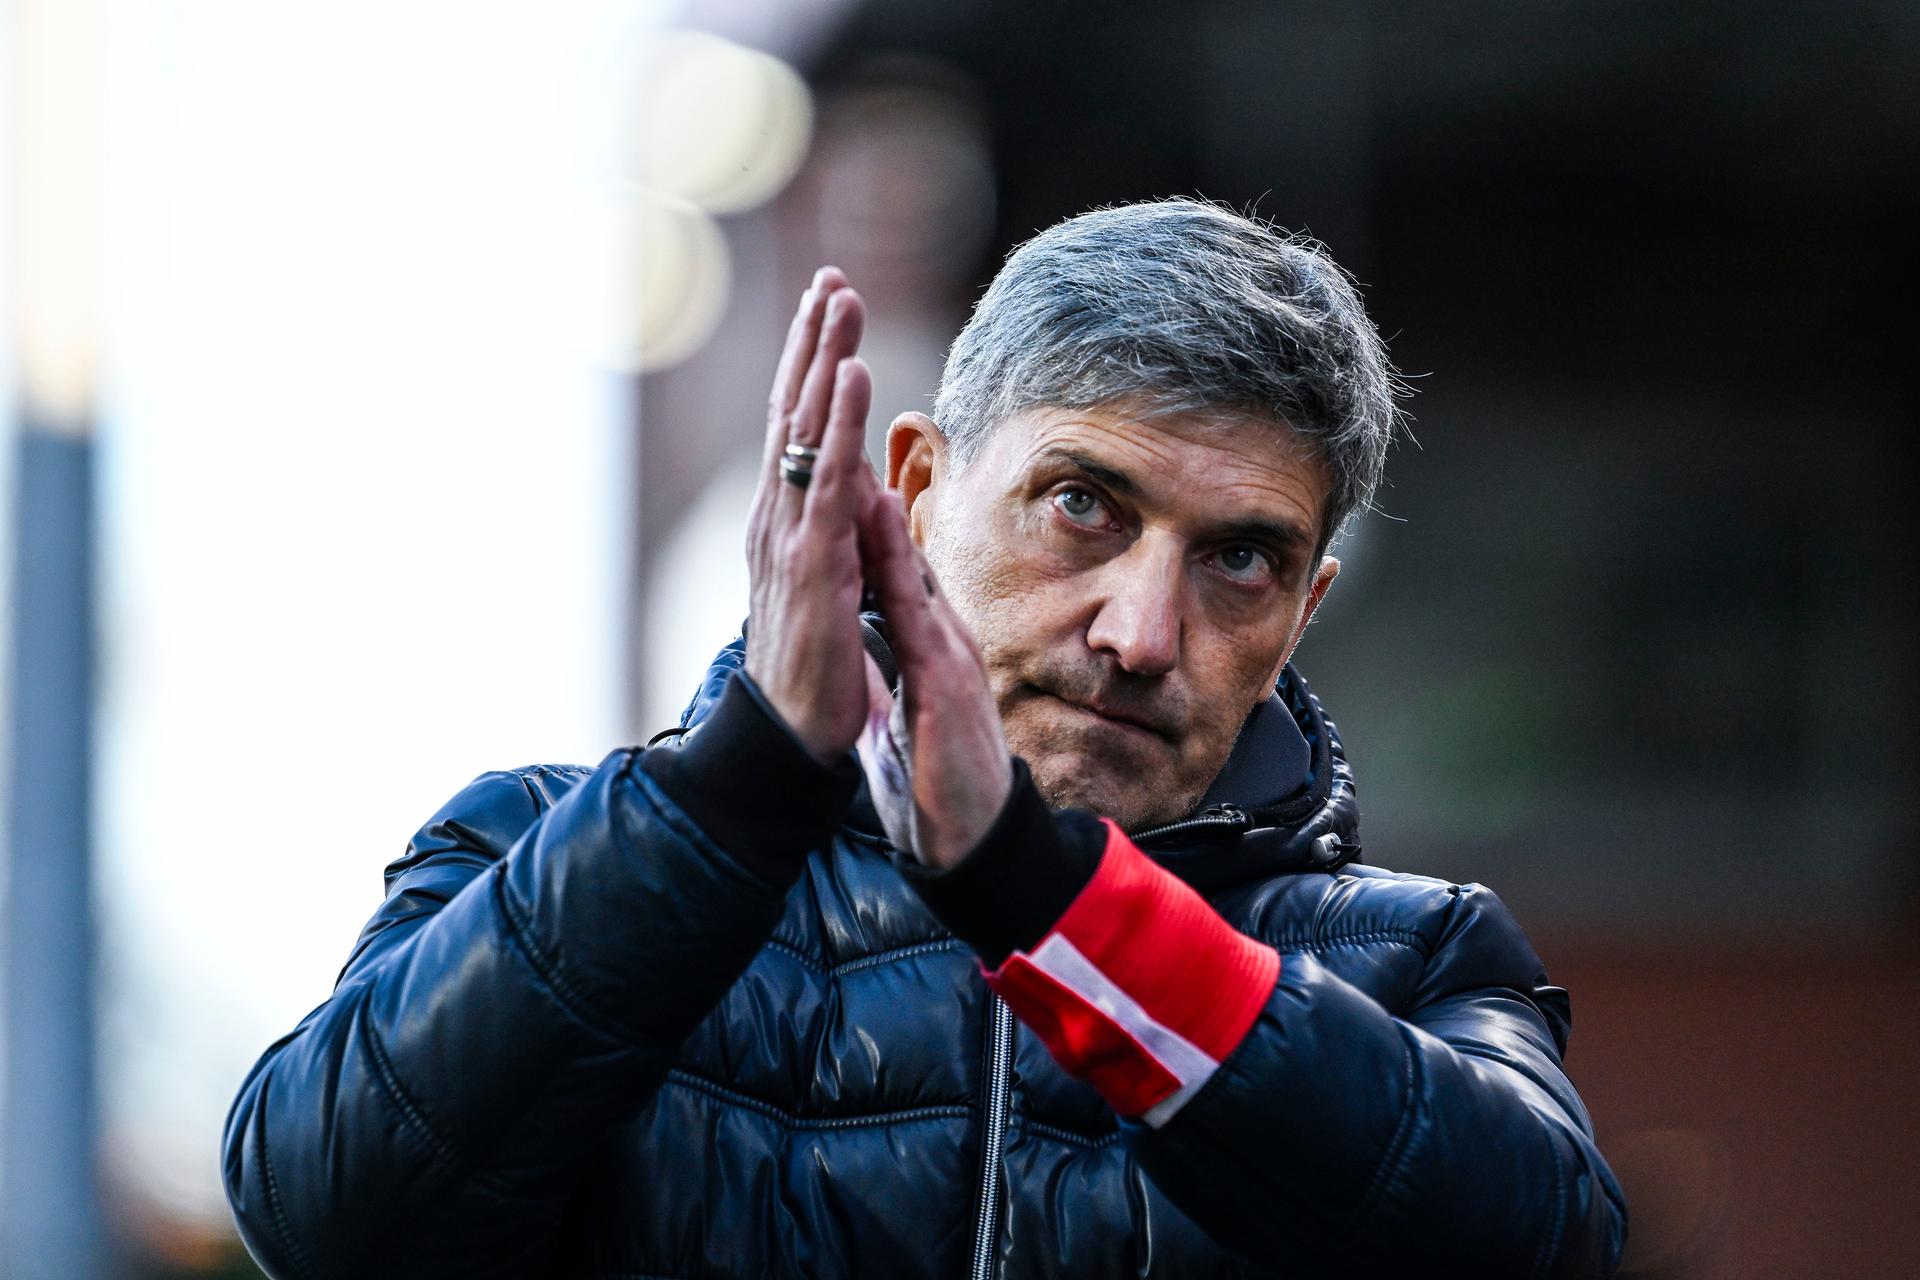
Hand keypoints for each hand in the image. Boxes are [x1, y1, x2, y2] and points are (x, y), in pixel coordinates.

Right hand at [744, 269, 876, 762]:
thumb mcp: (832, 590)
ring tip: (841, 299)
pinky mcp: (811, 563)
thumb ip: (841, 539)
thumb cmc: (816, 672)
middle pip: (792, 411)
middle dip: (813, 342)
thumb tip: (863, 497)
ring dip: (823, 359)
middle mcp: (775, 518)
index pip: (795, 430)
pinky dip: (836, 421)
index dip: (811, 368)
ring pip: (803, 430)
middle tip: (832, 280)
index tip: (828, 311)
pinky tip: (851, 374)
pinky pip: (826, 478)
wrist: (791, 739)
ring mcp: (787, 537)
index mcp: (783, 524)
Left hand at [855, 489, 1013, 870]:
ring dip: (884, 519)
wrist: (974, 840)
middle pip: (902, 558)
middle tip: (844, 450)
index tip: (835, 481)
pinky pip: (916, 615)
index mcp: (927, 649)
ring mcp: (948, 655)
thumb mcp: (906, 718)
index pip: (891, 575)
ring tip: (856, 465)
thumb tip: (875, 661)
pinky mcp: (946, 681)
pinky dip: (898, 570)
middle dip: (871, 503)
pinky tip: (884, 538)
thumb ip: (894, 682)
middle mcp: (941, 639)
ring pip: (911, 572)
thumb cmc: (940, 782)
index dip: (863, 528)